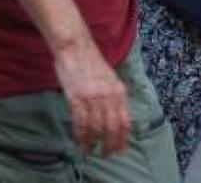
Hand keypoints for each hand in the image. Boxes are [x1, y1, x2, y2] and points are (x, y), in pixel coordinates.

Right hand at [53, 39, 131, 156]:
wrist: (75, 46)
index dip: (122, 139)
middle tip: (105, 155)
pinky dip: (81, 135)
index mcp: (119, 91)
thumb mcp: (110, 78)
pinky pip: (80, 122)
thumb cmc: (90, 61)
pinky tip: (80, 141)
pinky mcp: (77, 97)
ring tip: (89, 150)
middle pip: (112, 128)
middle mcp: (108, 96)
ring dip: (93, 142)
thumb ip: (113, 95)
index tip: (119, 150)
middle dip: (109, 145)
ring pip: (96, 128)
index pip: (125, 121)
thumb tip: (115, 115)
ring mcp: (92, 97)